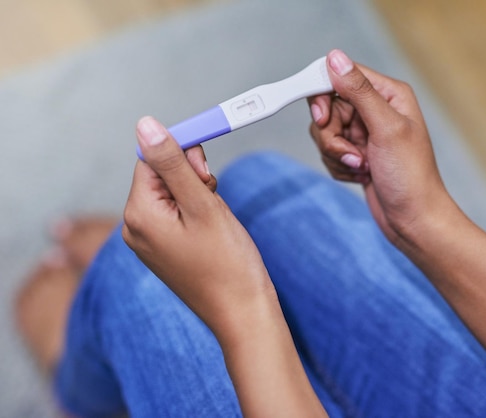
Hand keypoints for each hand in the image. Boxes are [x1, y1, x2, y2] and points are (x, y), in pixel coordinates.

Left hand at [123, 117, 325, 416]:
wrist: (242, 313)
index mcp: (139, 214)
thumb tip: (145, 125)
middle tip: (213, 194)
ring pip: (170, 193)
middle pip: (158, 175)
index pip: (150, 159)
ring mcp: (149, 241)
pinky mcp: (164, 249)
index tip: (208, 168)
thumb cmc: (227, 263)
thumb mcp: (202, 204)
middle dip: (189, 175)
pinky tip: (212, 227)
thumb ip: (173, 163)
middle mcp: (135, 227)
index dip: (181, 155)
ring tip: (215, 217)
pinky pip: (175, 213)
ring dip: (196, 192)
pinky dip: (195, 210)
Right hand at [309, 50, 457, 250]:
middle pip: (327, 107)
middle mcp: (375, 109)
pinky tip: (361, 175)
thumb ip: (358, 92)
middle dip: (332, 135)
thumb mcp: (385, 128)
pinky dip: (339, 166)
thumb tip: (334, 58)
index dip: (324, 95)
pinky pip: (329, 152)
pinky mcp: (356, 153)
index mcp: (388, 94)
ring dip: (337, 155)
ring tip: (362, 167)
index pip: (341, 76)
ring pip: (325, 132)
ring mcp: (364, 132)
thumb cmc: (410, 177)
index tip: (322, 118)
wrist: (412, 220)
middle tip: (353, 153)